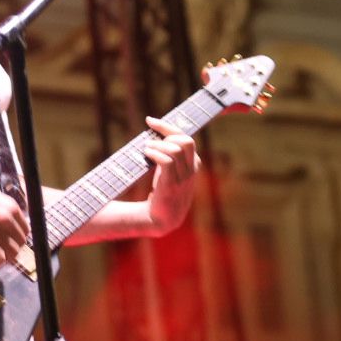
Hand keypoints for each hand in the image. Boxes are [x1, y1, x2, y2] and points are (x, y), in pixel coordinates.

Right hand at [0, 177, 29, 265]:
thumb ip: (3, 211)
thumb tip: (10, 225)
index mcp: (11, 207)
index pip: (26, 229)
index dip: (18, 238)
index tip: (12, 241)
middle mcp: (6, 218)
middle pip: (21, 242)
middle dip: (13, 248)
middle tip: (4, 249)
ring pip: (12, 253)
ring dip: (6, 257)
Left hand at [144, 116, 199, 235]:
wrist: (161, 219)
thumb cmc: (163, 193)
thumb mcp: (171, 172)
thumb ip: (171, 155)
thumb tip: (156, 133)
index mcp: (194, 164)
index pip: (186, 138)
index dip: (168, 126)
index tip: (150, 121)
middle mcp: (191, 170)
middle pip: (185, 140)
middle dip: (166, 134)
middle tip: (149, 141)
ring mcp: (183, 178)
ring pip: (176, 149)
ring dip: (158, 145)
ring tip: (146, 149)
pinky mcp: (171, 186)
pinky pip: (167, 161)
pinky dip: (156, 154)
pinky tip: (146, 154)